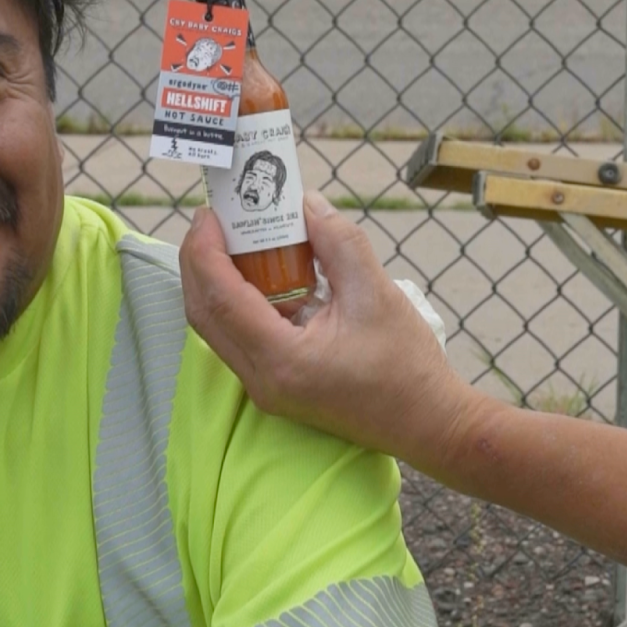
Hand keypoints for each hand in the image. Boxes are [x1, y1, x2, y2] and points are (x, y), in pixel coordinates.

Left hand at [180, 192, 490, 464]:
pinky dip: (238, 301)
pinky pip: (239, 338)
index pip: (221, 298)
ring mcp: (265, 387)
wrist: (426, 422)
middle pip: (204, 314)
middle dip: (200, 261)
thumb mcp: (376, 293)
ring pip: (217, 327)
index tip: (210, 212)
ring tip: (234, 238)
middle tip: (215, 218)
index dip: (206, 250)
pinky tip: (261, 272)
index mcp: (281, 359)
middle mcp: (261, 379)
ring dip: (217, 281)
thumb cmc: (406, 366)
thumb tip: (307, 204)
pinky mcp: (275, 386)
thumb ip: (339, 242)